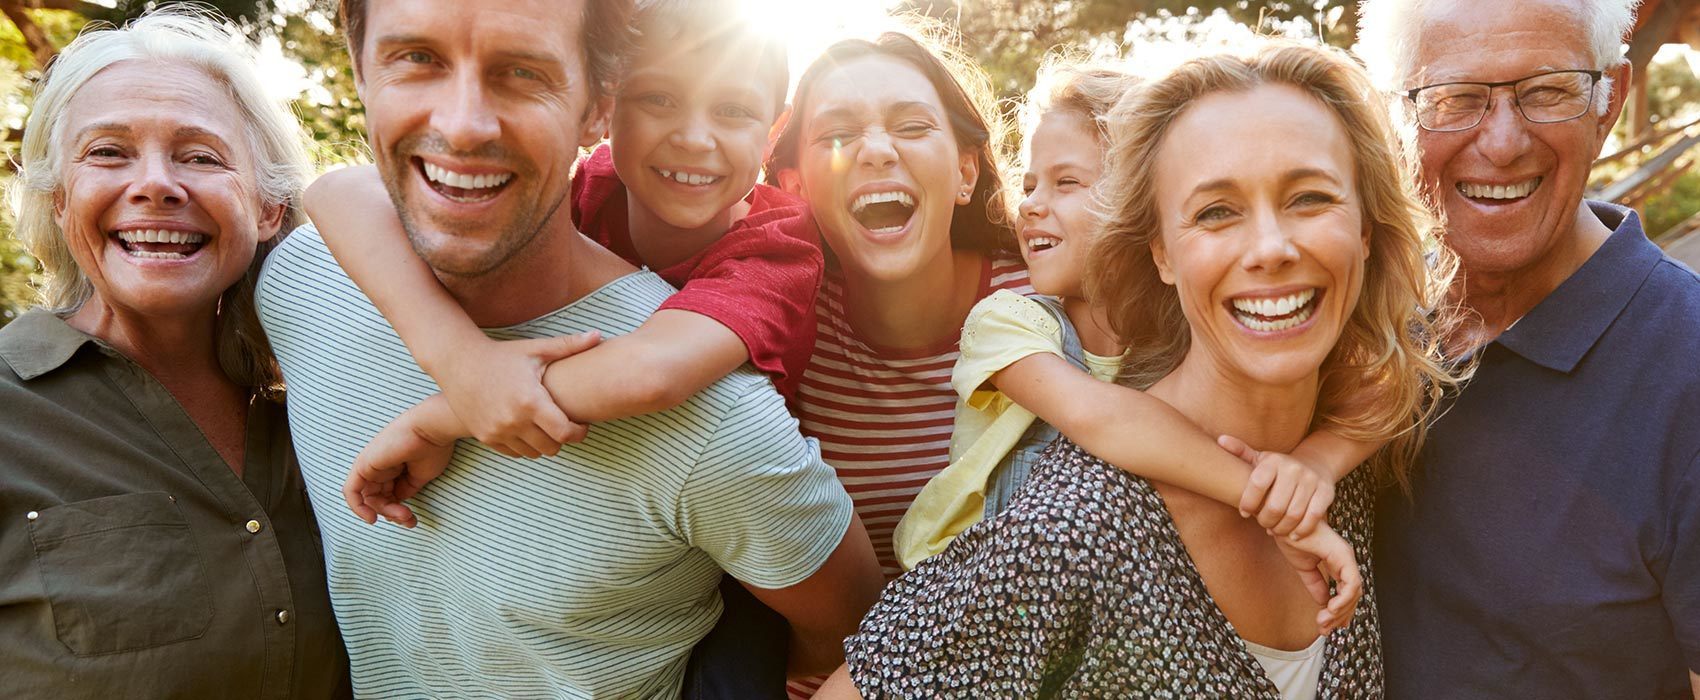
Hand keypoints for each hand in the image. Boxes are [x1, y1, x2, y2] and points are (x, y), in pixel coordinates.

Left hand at [342, 408, 456, 527]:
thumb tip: (397, 502)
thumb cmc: (433, 448)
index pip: (388, 495)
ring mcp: (371, 466)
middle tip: (408, 519)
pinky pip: (352, 491)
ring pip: (368, 498)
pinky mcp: (363, 465)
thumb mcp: (420, 476)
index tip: (411, 518)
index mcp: (394, 468)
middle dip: (392, 513)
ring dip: (384, 511)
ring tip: (402, 515)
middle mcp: (380, 467)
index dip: (397, 510)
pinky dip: (357, 507)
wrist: (432, 429)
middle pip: (378, 498)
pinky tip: (371, 518)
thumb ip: (406, 490)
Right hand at [435, 332, 600, 457]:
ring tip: (546, 426)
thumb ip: (569, 345)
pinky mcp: (485, 438)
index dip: (580, 432)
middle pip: (553, 448)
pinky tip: (527, 429)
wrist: (459, 363)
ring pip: (534, 453)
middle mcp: (513, 421)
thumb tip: (599, 335)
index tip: (582, 424)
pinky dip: (524, 445)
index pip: (566, 433)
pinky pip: (514, 453)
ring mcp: (497, 432)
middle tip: (564, 424)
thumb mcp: (536, 349)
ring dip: (544, 443)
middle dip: (563, 438)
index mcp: (531, 401)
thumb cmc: (501, 355)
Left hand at [1220, 434, 1336, 537]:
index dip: (1248, 503)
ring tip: (1275, 530)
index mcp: (1273, 461)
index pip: (1256, 485)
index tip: (1244, 513)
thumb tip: (1220, 440)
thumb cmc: (1278, 469)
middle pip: (1275, 505)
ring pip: (1293, 514)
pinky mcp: (1326, 492)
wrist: (1314, 466)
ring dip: (1282, 528)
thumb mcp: (1259, 459)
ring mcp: (1311, 480)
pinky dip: (1301, 531)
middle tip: (1263, 524)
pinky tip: (1293, 535)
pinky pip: (1312, 517)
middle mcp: (1293, 468)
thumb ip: (1240, 452)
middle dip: (1265, 520)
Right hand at [1271, 523, 1362, 634]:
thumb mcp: (1303, 567)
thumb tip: (1324, 603)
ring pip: (1355, 591)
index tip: (1328, 625)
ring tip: (1323, 621)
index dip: (1341, 610)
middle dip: (1341, 615)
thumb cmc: (1292, 537)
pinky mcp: (1343, 555)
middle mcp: (1346, 559)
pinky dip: (1343, 599)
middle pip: (1354, 594)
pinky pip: (1351, 583)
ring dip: (1340, 610)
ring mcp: (1346, 557)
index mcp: (1338, 562)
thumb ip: (1315, 584)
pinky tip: (1329, 609)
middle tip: (1325, 629)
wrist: (1282, 522)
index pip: (1347, 591)